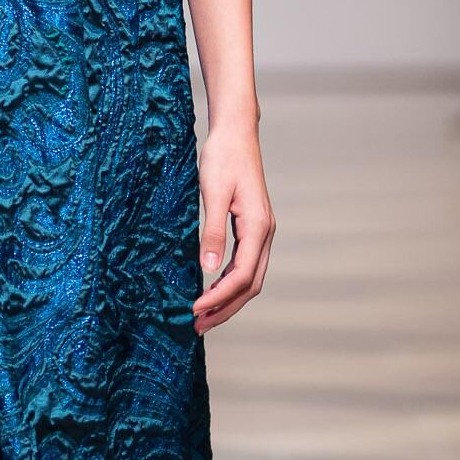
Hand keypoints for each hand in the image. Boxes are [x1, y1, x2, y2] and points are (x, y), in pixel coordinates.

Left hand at [192, 125, 273, 333]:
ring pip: (250, 278)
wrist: (235, 133)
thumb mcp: (213, 193)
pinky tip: (211, 290)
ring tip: (203, 317)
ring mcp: (262, 232)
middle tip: (198, 327)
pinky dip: (230, 283)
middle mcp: (265, 233)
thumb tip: (207, 267)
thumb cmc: (223, 158)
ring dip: (228, 300)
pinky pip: (246, 265)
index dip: (218, 298)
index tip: (193, 311)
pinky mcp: (252, 228)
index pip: (241, 276)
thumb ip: (212, 231)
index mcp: (258, 227)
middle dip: (225, 309)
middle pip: (250, 285)